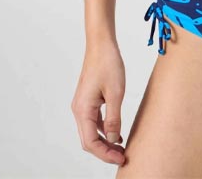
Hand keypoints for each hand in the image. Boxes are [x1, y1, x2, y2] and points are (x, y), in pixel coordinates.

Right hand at [71, 40, 127, 166]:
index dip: (105, 154)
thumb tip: (113, 140)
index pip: (90, 142)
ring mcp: (82, 105)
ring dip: (104, 142)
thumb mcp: (116, 93)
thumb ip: (113, 118)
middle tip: (123, 156)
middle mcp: (78, 109)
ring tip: (121, 148)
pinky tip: (116, 133)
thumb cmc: (108, 64)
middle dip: (104, 151)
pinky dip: (103, 130)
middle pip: (88, 140)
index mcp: (82, 109)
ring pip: (90, 132)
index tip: (121, 157)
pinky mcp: (87, 100)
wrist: (101, 44)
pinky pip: (93, 121)